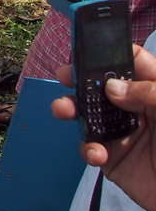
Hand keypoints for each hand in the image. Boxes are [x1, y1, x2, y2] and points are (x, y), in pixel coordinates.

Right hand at [52, 46, 155, 210]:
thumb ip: (148, 93)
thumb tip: (112, 87)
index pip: (134, 64)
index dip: (111, 54)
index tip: (88, 51)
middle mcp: (139, 110)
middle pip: (103, 87)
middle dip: (80, 79)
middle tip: (64, 76)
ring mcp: (124, 134)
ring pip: (90, 115)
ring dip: (72, 110)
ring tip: (63, 110)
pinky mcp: (114, 160)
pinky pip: (91, 148)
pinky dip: (88, 149)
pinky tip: (97, 153)